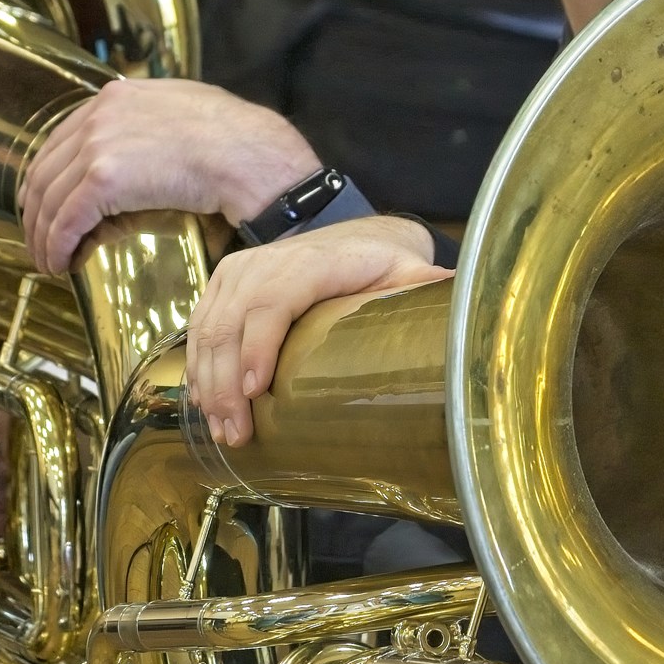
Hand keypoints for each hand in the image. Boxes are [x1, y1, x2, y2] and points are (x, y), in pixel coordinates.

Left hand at [17, 79, 321, 274]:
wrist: (248, 155)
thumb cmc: (231, 142)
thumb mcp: (180, 120)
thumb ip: (145, 134)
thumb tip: (128, 177)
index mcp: (115, 97)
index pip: (58, 143)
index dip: (45, 182)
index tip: (45, 209)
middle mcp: (98, 114)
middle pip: (44, 172)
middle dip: (37, 214)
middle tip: (41, 244)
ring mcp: (98, 143)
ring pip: (50, 201)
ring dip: (45, 238)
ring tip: (52, 263)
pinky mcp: (103, 178)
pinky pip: (66, 221)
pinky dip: (58, 247)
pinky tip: (63, 264)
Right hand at [186, 217, 442, 445]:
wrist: (352, 231)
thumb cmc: (379, 259)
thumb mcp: (407, 270)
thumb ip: (428, 291)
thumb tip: (465, 313)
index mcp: (313, 261)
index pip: (274, 301)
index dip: (257, 345)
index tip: (255, 390)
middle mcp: (268, 261)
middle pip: (231, 321)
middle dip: (226, 383)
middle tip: (236, 432)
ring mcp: (241, 271)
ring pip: (209, 327)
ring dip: (208, 382)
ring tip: (223, 430)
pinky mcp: (226, 284)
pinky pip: (200, 326)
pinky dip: (198, 367)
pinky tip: (204, 405)